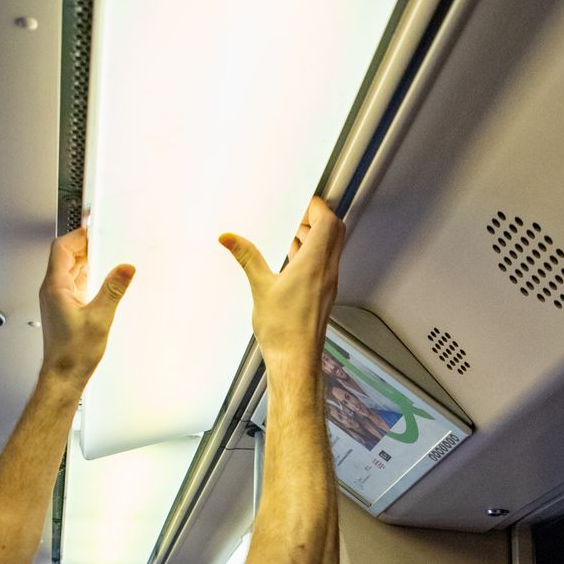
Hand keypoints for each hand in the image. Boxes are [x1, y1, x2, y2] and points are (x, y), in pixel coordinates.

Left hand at [39, 226, 132, 380]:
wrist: (64, 376)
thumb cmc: (73, 354)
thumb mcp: (100, 318)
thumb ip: (113, 290)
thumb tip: (125, 268)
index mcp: (56, 287)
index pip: (62, 248)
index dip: (78, 235)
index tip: (94, 229)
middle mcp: (52, 290)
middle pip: (65, 256)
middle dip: (85, 245)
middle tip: (104, 240)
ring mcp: (57, 299)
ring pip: (69, 269)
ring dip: (86, 260)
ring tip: (106, 256)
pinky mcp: (63, 308)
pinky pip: (73, 282)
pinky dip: (86, 275)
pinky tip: (101, 279)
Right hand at [220, 197, 344, 358]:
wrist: (296, 361)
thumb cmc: (284, 332)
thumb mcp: (260, 287)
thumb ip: (247, 258)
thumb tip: (230, 238)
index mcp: (315, 264)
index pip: (327, 222)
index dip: (316, 207)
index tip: (302, 203)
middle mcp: (327, 271)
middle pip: (333, 232)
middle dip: (316, 219)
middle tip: (297, 216)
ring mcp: (328, 284)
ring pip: (330, 249)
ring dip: (314, 237)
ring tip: (292, 235)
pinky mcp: (324, 295)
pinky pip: (324, 265)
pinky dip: (312, 255)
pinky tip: (292, 261)